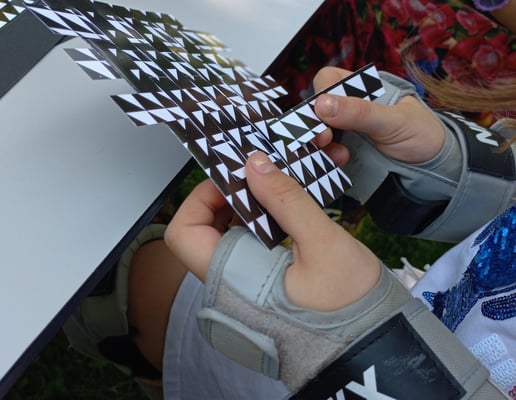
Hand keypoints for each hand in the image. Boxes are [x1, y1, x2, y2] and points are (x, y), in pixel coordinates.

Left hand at [165, 151, 379, 310]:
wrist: (368, 346)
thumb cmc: (349, 306)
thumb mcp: (323, 244)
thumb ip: (287, 201)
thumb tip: (255, 165)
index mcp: (231, 280)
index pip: (184, 233)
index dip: (200, 198)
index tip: (232, 179)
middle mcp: (228, 287)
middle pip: (204, 230)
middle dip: (228, 196)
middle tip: (259, 176)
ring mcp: (243, 288)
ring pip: (226, 236)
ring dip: (247, 207)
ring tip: (276, 189)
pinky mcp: (260, 286)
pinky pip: (247, 247)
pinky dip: (260, 223)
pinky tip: (285, 212)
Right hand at [312, 67, 444, 163]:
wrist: (433, 166)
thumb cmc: (419, 133)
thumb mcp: (393, 121)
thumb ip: (359, 111)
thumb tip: (321, 104)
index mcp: (359, 87)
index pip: (326, 81)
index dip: (319, 96)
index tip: (322, 117)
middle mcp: (346, 107)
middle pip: (314, 109)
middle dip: (314, 126)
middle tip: (324, 141)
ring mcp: (342, 130)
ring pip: (315, 133)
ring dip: (319, 145)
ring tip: (339, 156)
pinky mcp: (341, 152)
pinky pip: (322, 153)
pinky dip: (324, 158)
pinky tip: (340, 163)